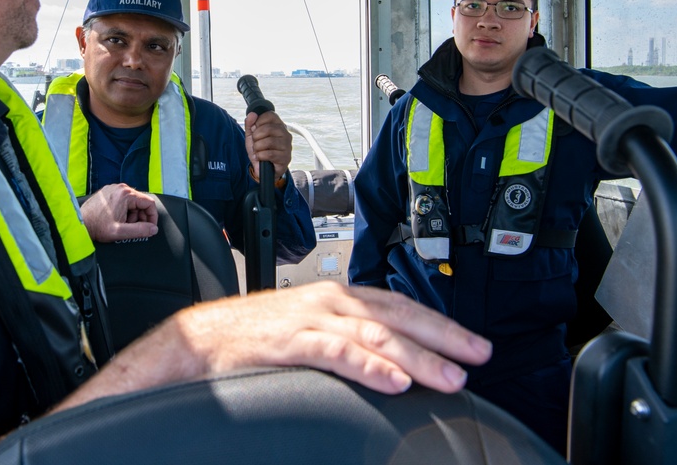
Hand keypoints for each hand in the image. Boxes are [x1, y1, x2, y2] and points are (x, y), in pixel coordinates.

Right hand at [61, 281, 491, 410]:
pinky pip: (336, 351)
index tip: (472, 344)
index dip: (439, 324)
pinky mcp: (290, 342)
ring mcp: (310, 319)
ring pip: (375, 333)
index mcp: (336, 297)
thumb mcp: (307, 330)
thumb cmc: (252, 337)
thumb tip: (387, 361)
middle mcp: (329, 301)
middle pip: (398, 315)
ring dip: (417, 356)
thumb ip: (345, 339)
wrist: (198, 339)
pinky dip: (368, 364)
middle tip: (479, 356)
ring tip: (449, 376)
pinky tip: (393, 380)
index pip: (399, 306)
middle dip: (443, 336)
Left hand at [79, 183, 157, 241]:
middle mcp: (120, 188)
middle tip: (131, 228)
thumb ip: (140, 230)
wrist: (79, 223)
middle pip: (141, 203)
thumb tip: (153, 229)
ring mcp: (113, 189)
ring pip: (132, 202)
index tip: (150, 227)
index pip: (149, 203)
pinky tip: (115, 219)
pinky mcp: (108, 192)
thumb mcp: (120, 232)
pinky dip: (124, 211)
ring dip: (131, 215)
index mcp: (126, 194)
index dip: (152, 217)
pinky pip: (123, 201)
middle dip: (139, 217)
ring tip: (121, 224)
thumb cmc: (96, 226)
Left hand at [244, 111, 292, 180]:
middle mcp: (285, 133)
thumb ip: (250, 125)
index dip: (258, 121)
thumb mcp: (252, 137)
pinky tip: (259, 157)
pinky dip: (260, 156)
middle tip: (255, 143)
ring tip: (257, 151)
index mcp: (278, 125)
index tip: (255, 130)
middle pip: (268, 128)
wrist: (263, 169)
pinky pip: (270, 154)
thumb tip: (252, 114)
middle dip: (256, 136)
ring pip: (269, 141)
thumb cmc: (260, 150)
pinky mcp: (285, 158)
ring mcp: (287, 146)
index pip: (270, 115)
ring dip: (258, 147)